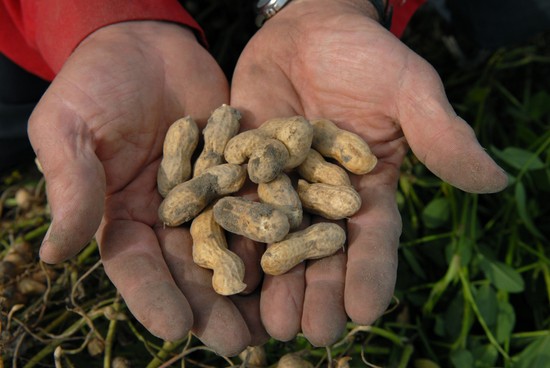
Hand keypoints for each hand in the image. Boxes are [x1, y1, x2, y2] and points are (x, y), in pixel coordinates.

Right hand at [28, 21, 264, 354]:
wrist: (144, 45)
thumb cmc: (95, 84)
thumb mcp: (70, 130)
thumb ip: (72, 187)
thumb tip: (53, 254)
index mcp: (124, 217)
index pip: (136, 267)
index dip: (153, 297)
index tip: (174, 328)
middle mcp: (170, 217)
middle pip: (191, 270)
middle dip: (213, 306)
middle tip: (239, 342)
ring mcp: (209, 197)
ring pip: (232, 246)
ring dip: (253, 282)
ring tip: (275, 316)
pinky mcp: (240, 172)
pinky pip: (259, 202)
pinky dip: (277, 228)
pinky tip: (299, 254)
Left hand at [230, 0, 507, 345]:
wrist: (310, 30)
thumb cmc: (367, 56)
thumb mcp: (408, 90)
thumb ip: (441, 134)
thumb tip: (495, 180)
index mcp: (366, 190)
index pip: (373, 240)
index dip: (371, 274)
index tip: (366, 310)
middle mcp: (322, 198)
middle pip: (322, 253)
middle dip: (319, 291)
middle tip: (312, 331)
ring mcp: (281, 186)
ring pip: (277, 241)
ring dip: (273, 280)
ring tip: (269, 319)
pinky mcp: (244, 168)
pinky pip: (236, 205)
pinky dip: (230, 235)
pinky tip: (223, 268)